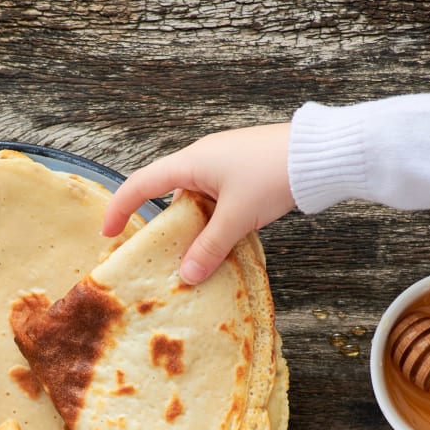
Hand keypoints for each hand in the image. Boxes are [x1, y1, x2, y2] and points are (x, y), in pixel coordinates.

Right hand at [103, 122, 294, 284]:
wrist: (321, 154)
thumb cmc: (274, 175)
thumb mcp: (237, 218)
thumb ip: (209, 248)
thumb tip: (187, 275)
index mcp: (192, 162)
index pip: (142, 184)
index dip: (121, 208)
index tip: (108, 232)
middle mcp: (203, 159)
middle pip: (167, 193)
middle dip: (159, 225)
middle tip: (153, 254)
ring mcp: (224, 164)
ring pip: (194, 200)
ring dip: (190, 227)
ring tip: (191, 256)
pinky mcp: (242, 172)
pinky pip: (214, 200)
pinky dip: (210, 221)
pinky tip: (219, 241)